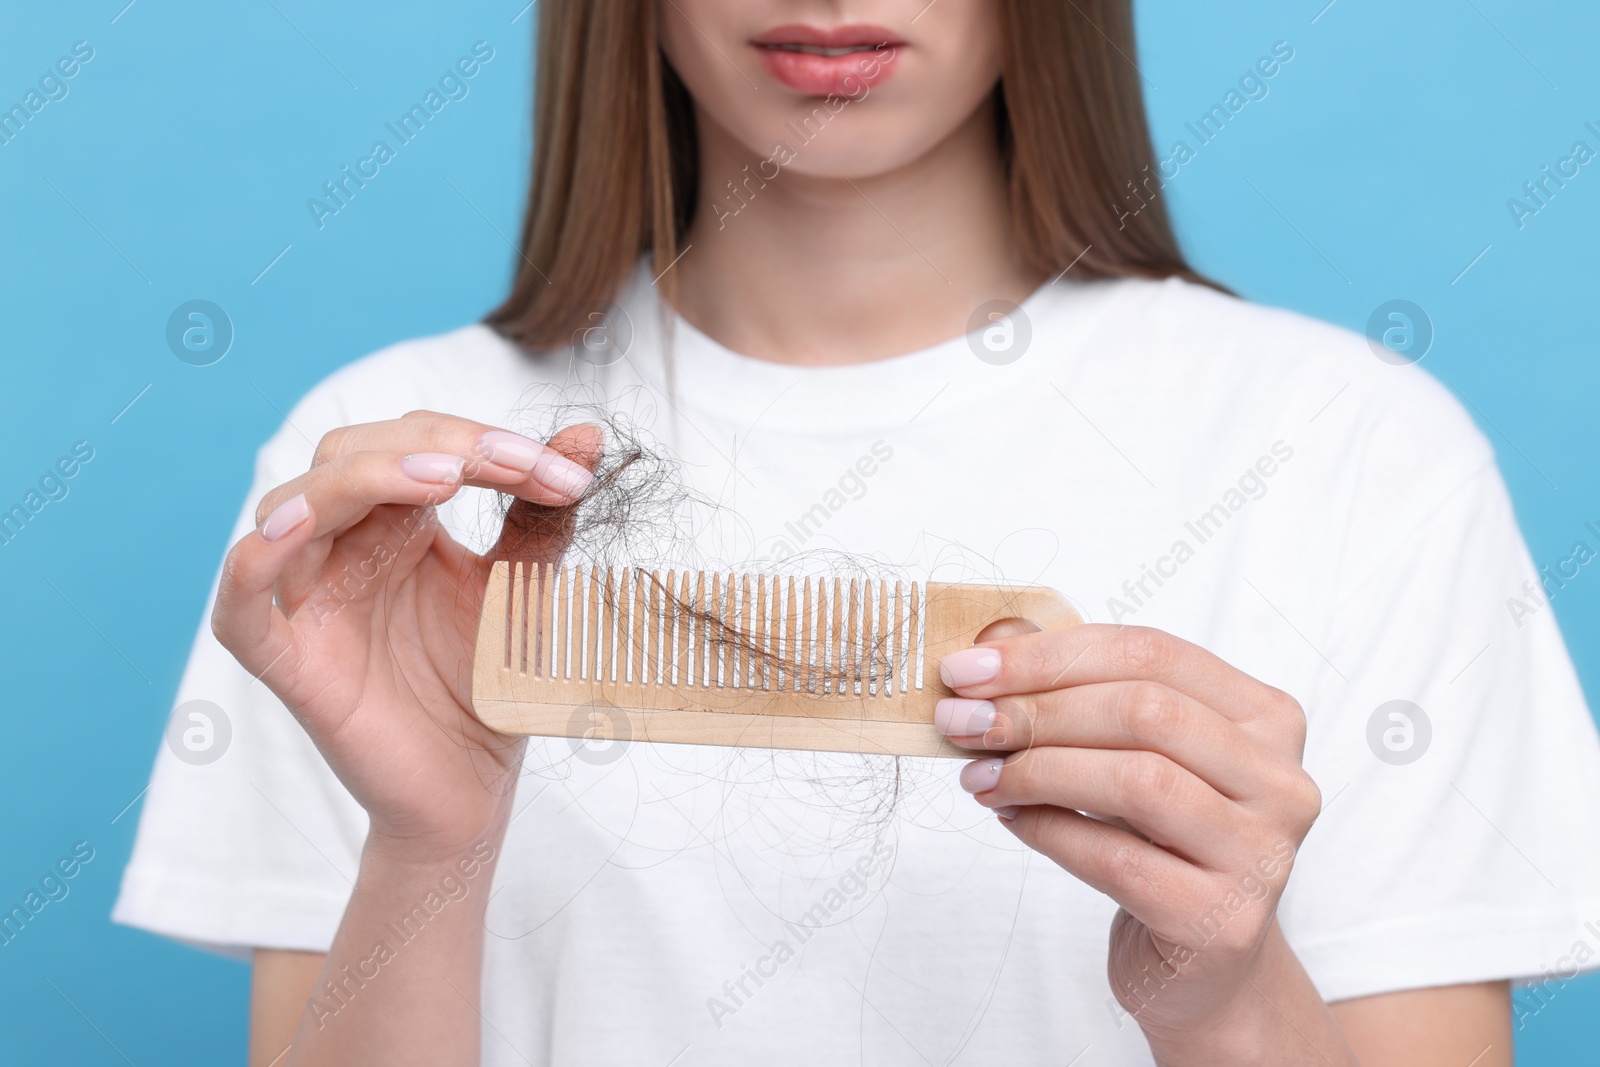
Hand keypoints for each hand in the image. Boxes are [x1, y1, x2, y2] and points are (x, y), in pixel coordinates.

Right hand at [211, 411, 600, 861]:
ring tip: (441, 477)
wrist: (472, 790)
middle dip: (436, 445)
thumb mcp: (522, 588)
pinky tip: (299, 525)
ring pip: (295, 504)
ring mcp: (308, 599)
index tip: (563, 471)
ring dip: (364, 476)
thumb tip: (587, 437)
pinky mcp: (284, 659)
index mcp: (396, 523)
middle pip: (352, 452)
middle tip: (516, 465)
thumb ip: (541, 515)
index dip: (483, 442)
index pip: (417, 444)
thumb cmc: (488, 686)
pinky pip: (242, 600)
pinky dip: (257, 555)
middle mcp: (343, 547)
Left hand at [935, 622, 1322, 1044]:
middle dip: (1037, 710)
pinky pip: (1115, 857)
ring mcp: (1260, 853)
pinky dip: (1047, 830)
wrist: (1202, 964)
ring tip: (980, 777)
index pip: (1152, 654)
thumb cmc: (1160, 844)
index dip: (1050, 655)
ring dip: (1038, 770)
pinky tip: (1010, 818)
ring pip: (1136, 780)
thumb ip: (1073, 693)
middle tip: (963, 723)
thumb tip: (990, 649)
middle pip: (1145, 711)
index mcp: (1266, 717)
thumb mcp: (1128, 755)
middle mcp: (1279, 780)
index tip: (969, 670)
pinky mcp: (1220, 919)